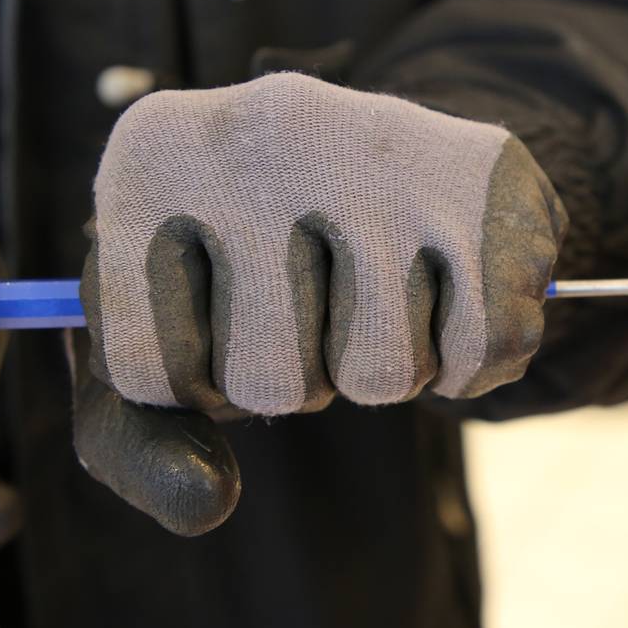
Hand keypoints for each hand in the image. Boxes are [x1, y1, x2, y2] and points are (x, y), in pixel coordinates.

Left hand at [73, 72, 566, 533]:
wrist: (376, 161)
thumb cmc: (239, 266)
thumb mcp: (159, 339)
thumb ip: (138, 441)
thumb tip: (208, 502)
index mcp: (157, 155)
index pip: (148, 373)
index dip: (189, 379)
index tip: (207, 303)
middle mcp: (267, 125)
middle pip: (268, 383)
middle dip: (295, 374)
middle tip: (307, 294)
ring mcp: (386, 147)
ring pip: (378, 377)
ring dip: (380, 364)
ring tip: (373, 284)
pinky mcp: (489, 180)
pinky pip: (479, 355)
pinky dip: (464, 364)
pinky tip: (443, 293)